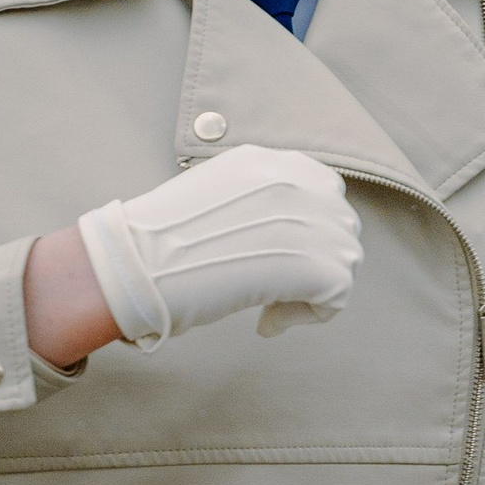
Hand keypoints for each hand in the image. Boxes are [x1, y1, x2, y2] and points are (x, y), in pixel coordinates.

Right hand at [75, 143, 361, 345]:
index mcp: (270, 163)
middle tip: (272, 285)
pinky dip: (306, 316)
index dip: (308, 227)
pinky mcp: (320, 265)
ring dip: (311, 287)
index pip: (322, 188)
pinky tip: (266, 321)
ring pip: (344, 260)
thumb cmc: (158, 243)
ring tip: (267, 304)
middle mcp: (299, 183)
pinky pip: (337, 296)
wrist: (140, 266)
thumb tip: (279, 233)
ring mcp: (314, 221)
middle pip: (339, 224)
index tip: (275, 254)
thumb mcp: (211, 195)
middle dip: (314, 258)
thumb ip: (253, 199)